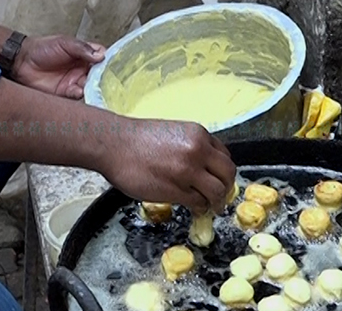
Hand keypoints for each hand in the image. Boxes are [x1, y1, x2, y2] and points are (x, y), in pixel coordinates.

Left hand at [12, 34, 104, 98]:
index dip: (108, 61)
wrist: (22, 61)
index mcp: (84, 54)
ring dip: (94, 87)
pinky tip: (80, 89)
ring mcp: (74, 81)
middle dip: (104, 77)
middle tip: (107, 78)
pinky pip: (77, 95)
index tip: (113, 64)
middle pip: (99, 75)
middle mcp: (82, 69)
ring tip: (94, 85)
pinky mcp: (65, 93)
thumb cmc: (42, 48)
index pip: (102, 58)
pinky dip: (81, 94)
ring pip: (90, 86)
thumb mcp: (64, 43)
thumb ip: (82, 48)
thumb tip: (100, 56)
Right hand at [96, 118, 235, 213]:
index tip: (219, 179)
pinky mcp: (177, 190)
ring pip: (217, 191)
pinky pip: (198, 203)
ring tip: (210, 207)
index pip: (224, 156)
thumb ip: (191, 147)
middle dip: (226, 188)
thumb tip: (202, 165)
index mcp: (198, 134)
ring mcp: (188, 171)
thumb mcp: (173, 132)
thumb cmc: (136, 139)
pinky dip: (199, 208)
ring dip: (216, 202)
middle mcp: (198, 151)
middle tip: (221, 197)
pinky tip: (194, 208)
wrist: (114, 144)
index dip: (223, 171)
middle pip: (228, 174)